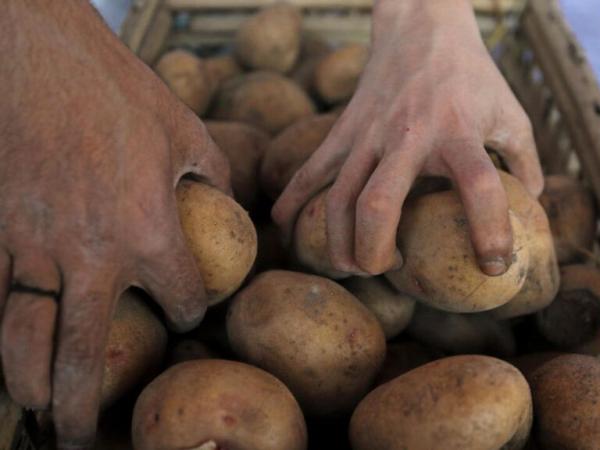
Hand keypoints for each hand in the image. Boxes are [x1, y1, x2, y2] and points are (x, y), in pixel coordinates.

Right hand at [0, 1, 228, 446]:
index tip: (186, 313)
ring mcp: (32, 248)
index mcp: (149, 232)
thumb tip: (231, 203)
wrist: (36, 54)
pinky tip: (4, 356)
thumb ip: (215, 177)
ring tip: (40, 414)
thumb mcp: (186, 131)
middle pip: (87, 353)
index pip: (181, 299)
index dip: (190, 311)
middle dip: (85, 406)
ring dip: (29, 385)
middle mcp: (90, 256)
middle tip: (86, 439)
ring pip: (22, 340)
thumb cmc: (118, 91)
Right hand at [273, 0, 541, 275]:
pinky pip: (311, 168)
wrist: (421, 24)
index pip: (480, 186)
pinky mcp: (344, 129)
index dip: (490, 232)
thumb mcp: (511, 113)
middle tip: (386, 271)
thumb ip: (525, 163)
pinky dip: (293, 199)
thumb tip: (531, 208)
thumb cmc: (471, 75)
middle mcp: (409, 137)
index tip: (493, 266)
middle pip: (378, 205)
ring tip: (350, 265)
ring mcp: (369, 133)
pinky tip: (284, 224)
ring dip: (337, 240)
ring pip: (339, 197)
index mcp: (459, 133)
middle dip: (375, 251)